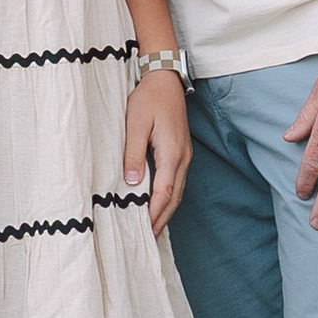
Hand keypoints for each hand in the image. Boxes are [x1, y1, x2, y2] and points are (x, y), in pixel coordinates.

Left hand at [122, 71, 190, 233]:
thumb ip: (133, 153)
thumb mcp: (134, 124)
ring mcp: (184, 155)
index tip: (143, 231)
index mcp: (172, 152)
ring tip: (152, 228)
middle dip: (162, 219)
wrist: (165, 78)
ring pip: (178, 191)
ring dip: (166, 211)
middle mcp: (183, 158)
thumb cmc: (149, 98)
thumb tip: (133, 182)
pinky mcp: (181, 151)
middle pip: (175, 198)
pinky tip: (159, 203)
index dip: (154, 214)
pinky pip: (177, 181)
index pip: (164, 193)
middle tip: (148, 239)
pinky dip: (169, 197)